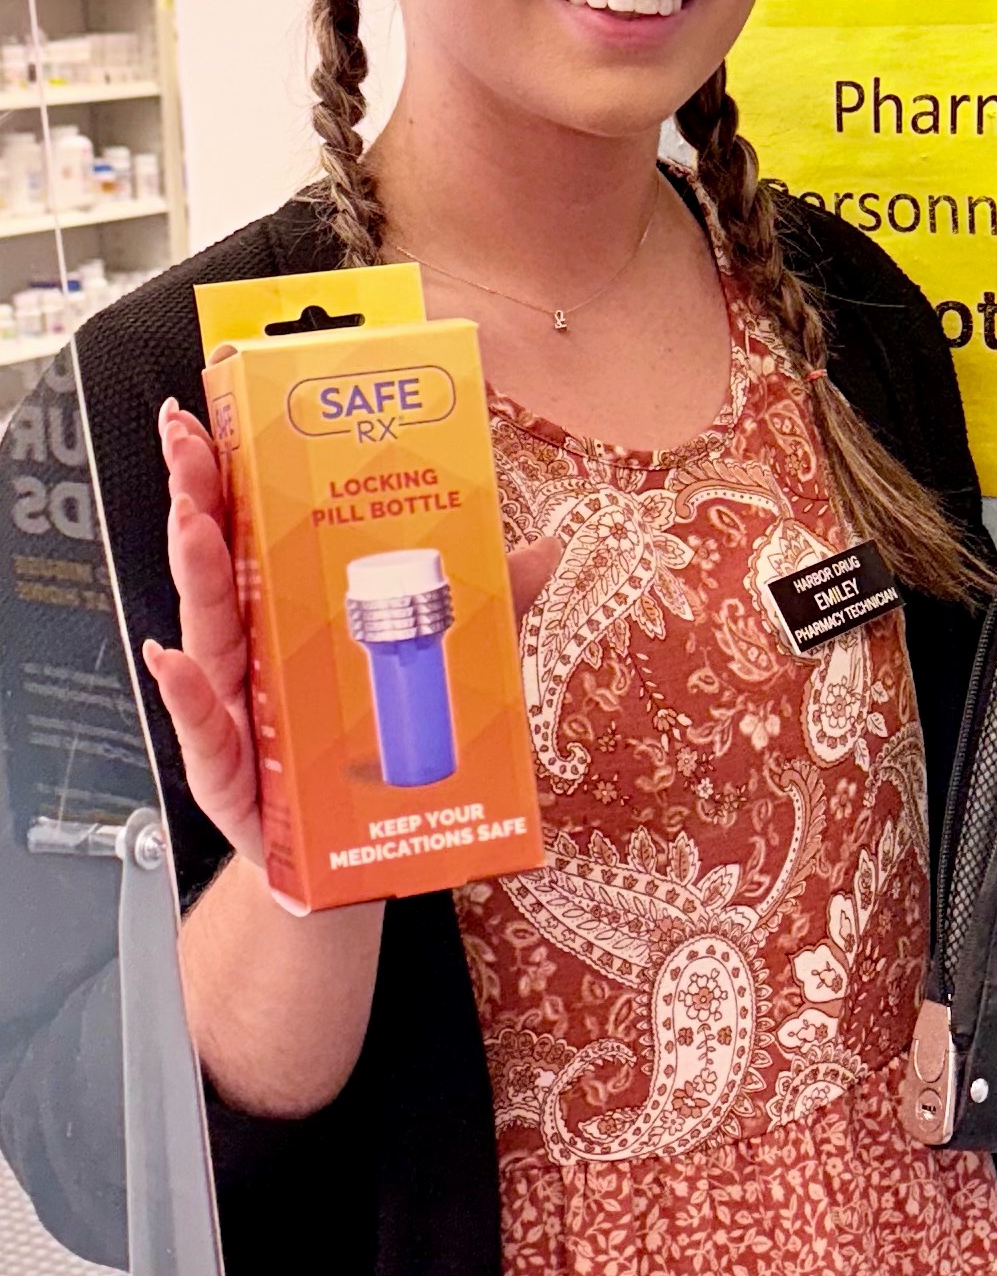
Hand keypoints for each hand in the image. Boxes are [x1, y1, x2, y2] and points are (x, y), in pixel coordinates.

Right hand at [142, 398, 558, 878]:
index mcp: (285, 616)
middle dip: (196, 497)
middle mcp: (249, 653)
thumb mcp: (439, 671)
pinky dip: (185, 695)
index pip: (250, 530)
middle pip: (218, 565)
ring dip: (195, 574)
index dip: (227, 474)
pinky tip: (171, 659)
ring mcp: (231, 710)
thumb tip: (547, 547)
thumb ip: (485, 608)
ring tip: (190, 522)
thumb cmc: (371, 756)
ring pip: (207, 633)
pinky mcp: (227, 774)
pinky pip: (202, 729)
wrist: (353, 864)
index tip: (207, 411)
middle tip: (184, 441)